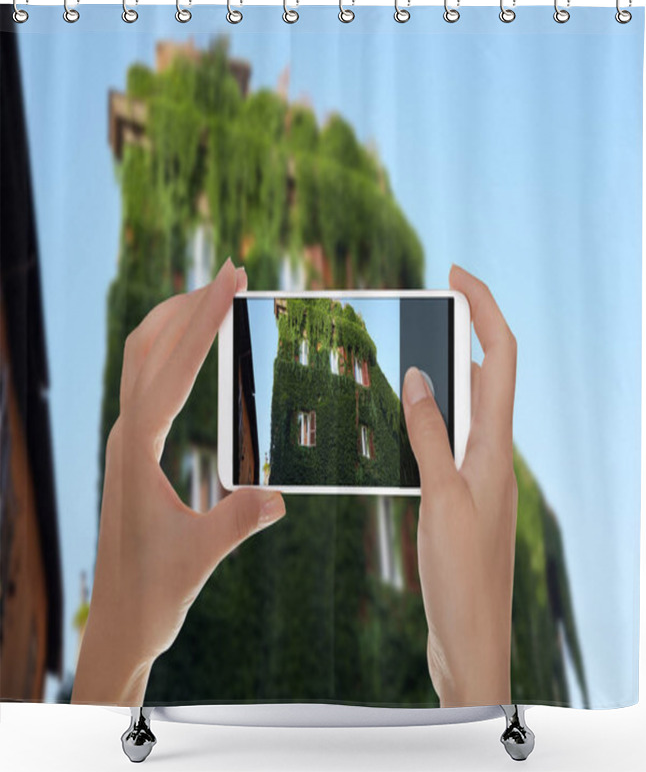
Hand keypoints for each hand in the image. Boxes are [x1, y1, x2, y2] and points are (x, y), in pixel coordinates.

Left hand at [72, 259, 285, 705]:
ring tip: (214, 296)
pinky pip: (149, 382)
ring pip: (141, 360)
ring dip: (175, 322)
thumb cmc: (154, 590)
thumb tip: (278, 496)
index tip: (230, 281)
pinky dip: (172, 351)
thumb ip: (237, 522)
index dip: (203, 321)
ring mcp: (127, 441)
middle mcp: (126, 436)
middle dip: (189, 305)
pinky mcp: (135, 450)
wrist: (120, 620)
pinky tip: (195, 350)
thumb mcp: (200, 557)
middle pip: (149, 348)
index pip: (172, 369)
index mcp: (137, 451)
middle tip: (231, 273)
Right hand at [402, 265, 517, 706]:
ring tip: (399, 358)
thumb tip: (418, 375)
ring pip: (464, 408)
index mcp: (496, 445)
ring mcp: (478, 474)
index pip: (500, 357)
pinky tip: (396, 423)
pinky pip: (446, 441)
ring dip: (439, 377)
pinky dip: (426, 420)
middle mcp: (492, 452)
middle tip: (419, 310)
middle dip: (459, 334)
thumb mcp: (441, 496)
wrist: (471, 640)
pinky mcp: (461, 496)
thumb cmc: (462, 575)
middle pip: (485, 375)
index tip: (455, 274)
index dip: (484, 308)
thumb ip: (429, 434)